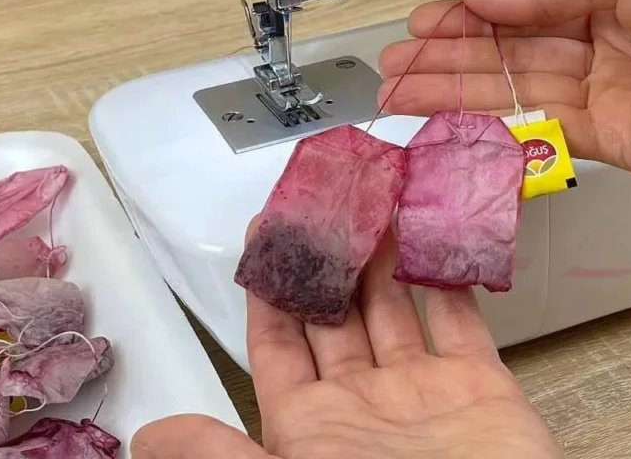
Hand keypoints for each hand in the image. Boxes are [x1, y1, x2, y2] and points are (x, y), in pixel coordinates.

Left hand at [131, 222, 560, 458]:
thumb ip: (221, 456)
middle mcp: (362, 404)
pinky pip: (460, 320)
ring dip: (383, 255)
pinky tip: (434, 236)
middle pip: (336, 311)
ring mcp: (422, 394)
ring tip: (372, 199)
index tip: (264, 228)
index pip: (277, 341)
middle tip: (324, 197)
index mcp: (310, 426)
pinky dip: (449, 277)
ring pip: (393, 307)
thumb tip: (149, 436)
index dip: (268, 287)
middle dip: (327, 255)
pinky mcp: (480, 388)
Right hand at [378, 0, 630, 173]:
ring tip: (401, 95)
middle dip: (447, 64)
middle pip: (509, 60)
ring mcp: (606, 100)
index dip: (468, 22)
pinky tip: (451, 122)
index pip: (521, 16)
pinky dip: (493, 129)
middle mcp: (604, 52)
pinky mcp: (614, 143)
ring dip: (455, 97)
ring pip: (514, 98)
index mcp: (610, 1)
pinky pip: (542, 135)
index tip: (422, 24)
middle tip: (394, 70)